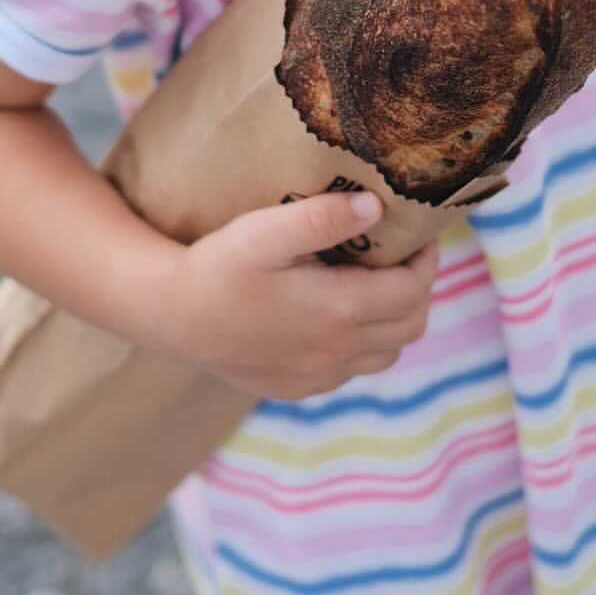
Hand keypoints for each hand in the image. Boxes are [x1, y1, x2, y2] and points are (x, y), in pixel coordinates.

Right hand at [167, 192, 439, 401]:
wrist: (170, 315)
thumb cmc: (217, 266)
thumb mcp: (265, 231)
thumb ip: (322, 218)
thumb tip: (376, 207)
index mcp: (340, 310)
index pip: (414, 290)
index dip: (426, 261)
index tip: (417, 237)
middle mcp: (338, 351)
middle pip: (411, 326)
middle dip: (417, 290)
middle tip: (403, 258)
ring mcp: (319, 375)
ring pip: (386, 354)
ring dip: (393, 321)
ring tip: (375, 286)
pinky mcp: (297, 387)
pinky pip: (351, 371)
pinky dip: (361, 345)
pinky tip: (337, 317)